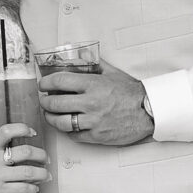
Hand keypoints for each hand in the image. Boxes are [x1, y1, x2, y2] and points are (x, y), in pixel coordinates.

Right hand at [0, 123, 49, 192]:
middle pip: (25, 152)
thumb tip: (22, 155)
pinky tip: (34, 188)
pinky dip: (33, 188)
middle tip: (46, 159)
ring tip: (46, 175)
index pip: (7, 131)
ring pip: (28, 172)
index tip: (32, 132)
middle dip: (41, 155)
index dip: (22, 128)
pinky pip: (22, 189)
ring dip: (42, 174)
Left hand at [38, 59, 154, 147]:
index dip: (46, 82)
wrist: (149, 112)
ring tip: (50, 114)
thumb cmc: (132, 93)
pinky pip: (74, 135)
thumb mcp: (113, 73)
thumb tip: (81, 56)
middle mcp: (91, 103)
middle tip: (44, 100)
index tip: (43, 84)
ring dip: (51, 118)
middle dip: (45, 101)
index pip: (60, 81)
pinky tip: (67, 126)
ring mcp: (93, 121)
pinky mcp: (97, 136)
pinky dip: (67, 131)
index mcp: (93, 85)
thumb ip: (95, 64)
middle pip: (56, 103)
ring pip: (61, 122)